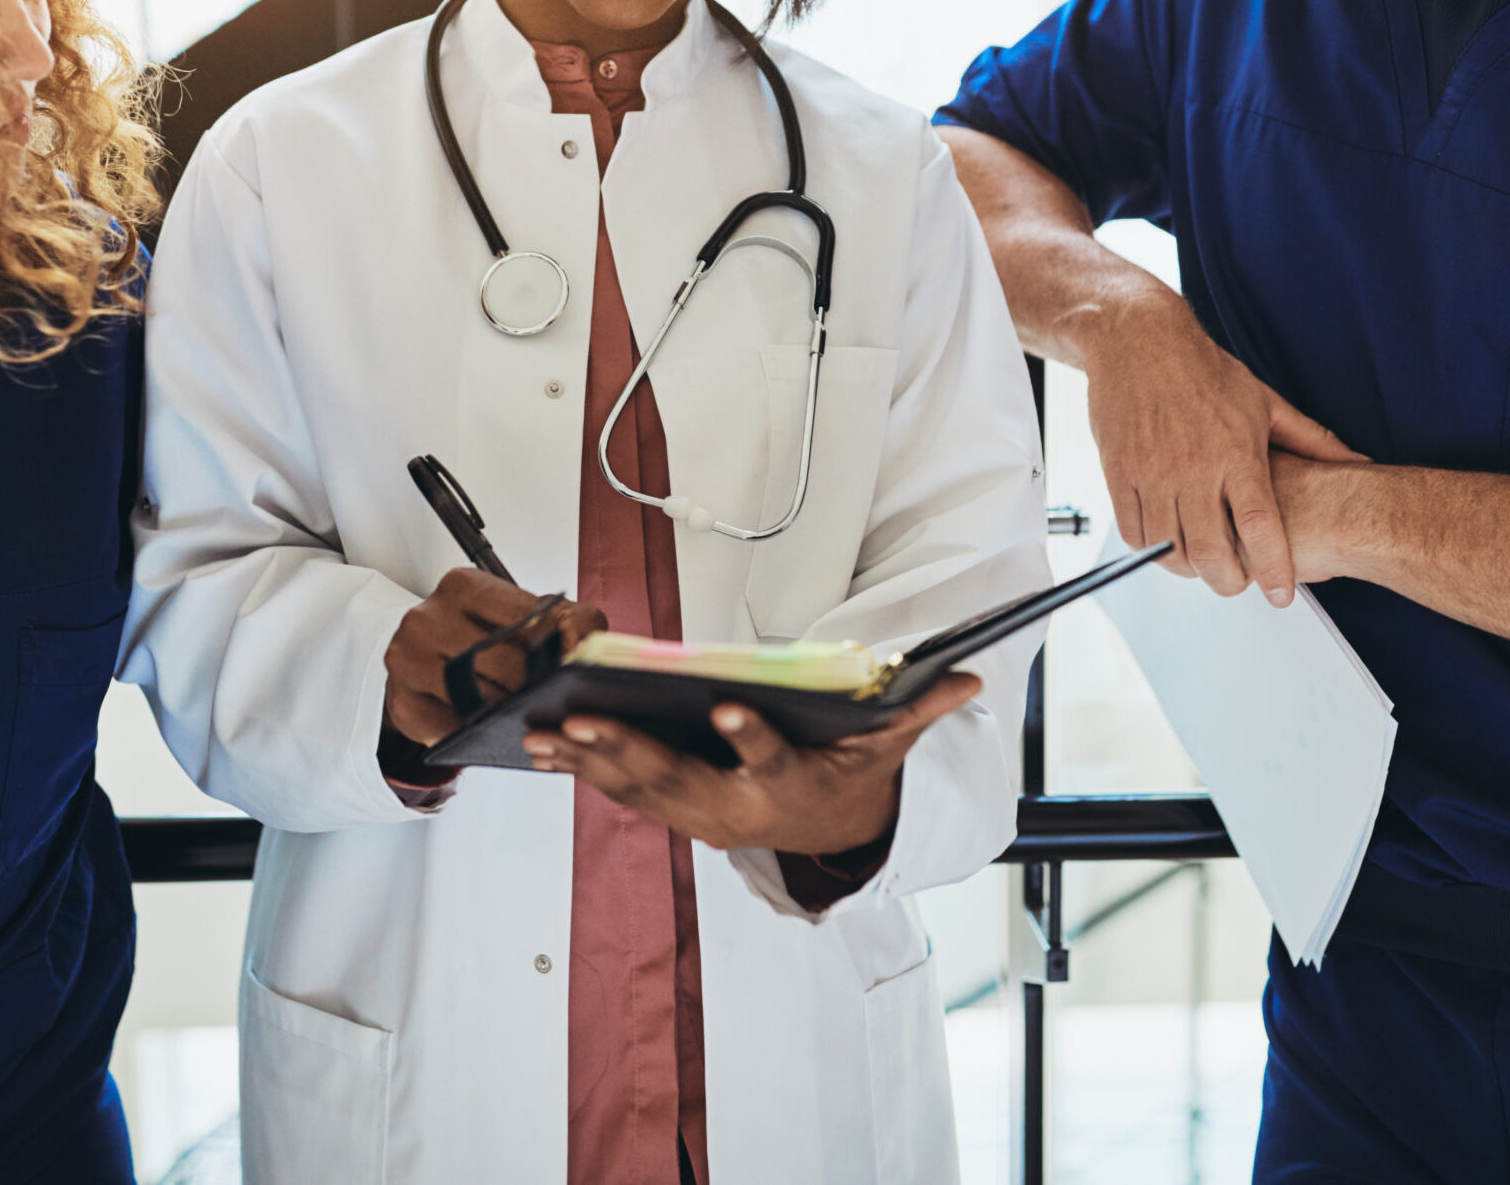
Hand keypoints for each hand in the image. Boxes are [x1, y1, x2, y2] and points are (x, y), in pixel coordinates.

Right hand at [382, 569, 605, 747]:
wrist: (425, 654)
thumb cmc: (480, 634)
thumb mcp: (528, 614)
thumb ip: (571, 621)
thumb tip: (585, 648)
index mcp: (463, 586)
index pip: (526, 620)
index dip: (556, 649)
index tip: (570, 666)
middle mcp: (428, 617)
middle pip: (503, 663)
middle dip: (534, 685)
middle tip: (551, 697)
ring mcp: (408, 660)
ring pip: (478, 700)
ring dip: (507, 713)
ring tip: (525, 712)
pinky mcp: (402, 702)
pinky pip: (451, 730)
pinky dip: (476, 734)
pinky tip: (489, 727)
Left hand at [519, 671, 982, 854]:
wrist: (827, 833)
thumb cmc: (846, 774)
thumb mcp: (886, 748)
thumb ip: (918, 709)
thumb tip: (967, 676)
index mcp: (788, 784)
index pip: (769, 759)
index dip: (749, 736)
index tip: (725, 707)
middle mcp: (736, 808)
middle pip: (678, 778)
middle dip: (626, 750)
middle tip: (581, 721)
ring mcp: (698, 814)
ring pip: (637, 788)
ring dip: (587, 761)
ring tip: (542, 733)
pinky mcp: (673, 811)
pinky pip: (623, 792)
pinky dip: (583, 769)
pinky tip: (544, 747)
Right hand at [1084, 294, 1363, 604]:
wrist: (1138, 339)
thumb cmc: (1201, 369)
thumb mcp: (1265, 401)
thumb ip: (1311, 440)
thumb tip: (1357, 462)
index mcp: (1236, 453)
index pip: (1260, 528)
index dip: (1273, 570)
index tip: (1280, 594)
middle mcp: (1193, 468)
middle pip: (1211, 552)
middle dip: (1228, 581)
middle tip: (1236, 581)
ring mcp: (1152, 472)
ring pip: (1168, 548)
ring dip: (1186, 567)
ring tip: (1199, 562)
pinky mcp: (1119, 471)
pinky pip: (1132, 530)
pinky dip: (1149, 548)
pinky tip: (1163, 542)